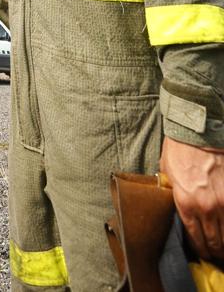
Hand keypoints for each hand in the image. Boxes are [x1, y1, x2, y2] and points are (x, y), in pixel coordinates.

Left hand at [160, 135, 223, 259]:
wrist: (197, 131)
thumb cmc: (178, 150)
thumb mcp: (167, 175)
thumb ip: (174, 195)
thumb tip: (178, 210)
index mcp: (185, 204)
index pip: (195, 239)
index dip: (200, 250)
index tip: (203, 253)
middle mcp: (206, 207)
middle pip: (215, 242)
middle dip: (216, 252)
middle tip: (217, 254)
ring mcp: (223, 201)